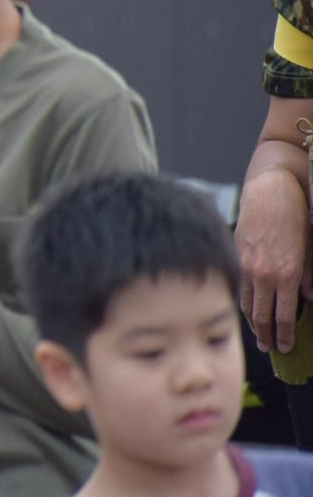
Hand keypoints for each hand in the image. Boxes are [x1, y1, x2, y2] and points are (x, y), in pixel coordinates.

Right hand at [237, 166, 310, 352]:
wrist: (269, 190)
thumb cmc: (294, 215)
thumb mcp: (310, 248)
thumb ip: (309, 277)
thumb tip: (309, 298)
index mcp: (287, 274)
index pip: (284, 316)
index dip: (284, 335)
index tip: (285, 347)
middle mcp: (264, 274)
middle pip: (261, 315)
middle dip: (265, 335)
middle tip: (268, 349)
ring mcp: (246, 265)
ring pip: (246, 302)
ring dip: (252, 321)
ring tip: (256, 333)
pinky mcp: (236, 255)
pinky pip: (238, 285)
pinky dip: (242, 300)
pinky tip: (246, 306)